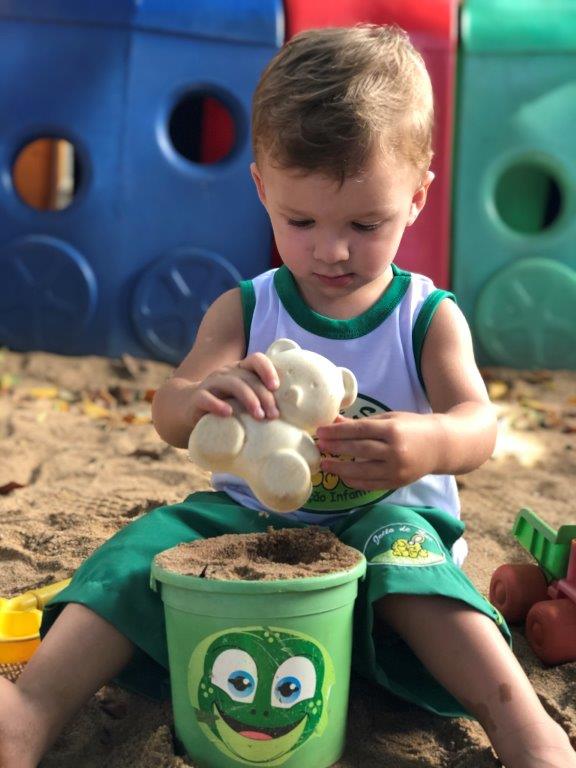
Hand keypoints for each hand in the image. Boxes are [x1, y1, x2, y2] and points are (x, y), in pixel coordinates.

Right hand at [190, 353, 279, 422]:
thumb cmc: (223, 404)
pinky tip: (228, 413)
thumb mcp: (242, 398)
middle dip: (264, 396)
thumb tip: (288, 411)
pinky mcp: (197, 398)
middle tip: (273, 415)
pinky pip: (206, 398)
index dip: (267, 370)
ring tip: (258, 415)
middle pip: (248, 378)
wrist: (187, 408)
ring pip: (231, 384)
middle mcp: (226, 373)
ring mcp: (211, 384)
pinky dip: (217, 405)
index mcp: (240, 370)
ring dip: (248, 399)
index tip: (276, 387)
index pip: (256, 360)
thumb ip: (259, 398)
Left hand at [316, 412, 440, 489]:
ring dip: (340, 468)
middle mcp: (395, 451)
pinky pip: (371, 485)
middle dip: (336, 448)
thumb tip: (333, 422)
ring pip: (362, 471)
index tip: (320, 431)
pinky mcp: (397, 483)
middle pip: (359, 450)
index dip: (338, 432)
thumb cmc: (413, 427)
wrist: (442, 446)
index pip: (359, 430)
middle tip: (318, 446)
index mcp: (393, 430)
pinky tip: (342, 476)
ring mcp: (397, 469)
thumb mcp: (390, 419)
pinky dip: (354, 481)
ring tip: (325, 464)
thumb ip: (362, 423)